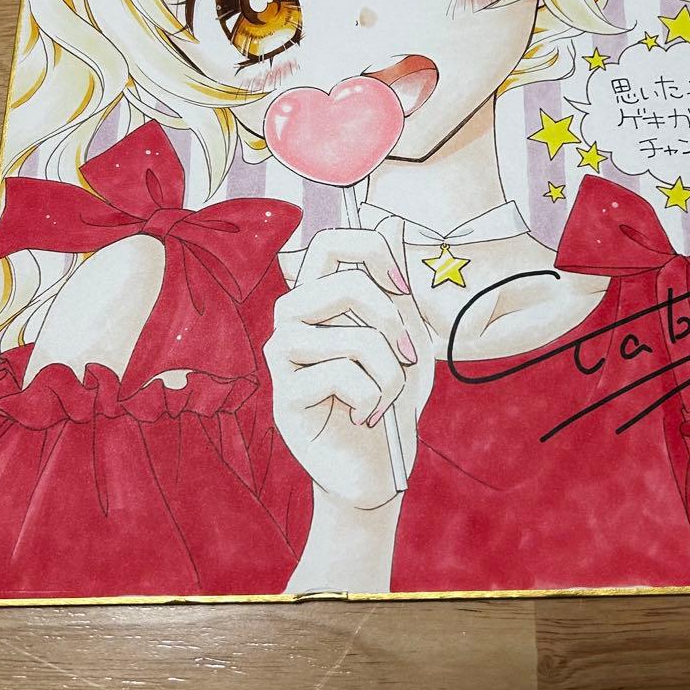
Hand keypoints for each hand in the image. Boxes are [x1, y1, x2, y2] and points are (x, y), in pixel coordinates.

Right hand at [265, 217, 433, 509]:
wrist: (377, 467)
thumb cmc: (388, 399)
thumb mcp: (405, 337)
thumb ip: (396, 285)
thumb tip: (395, 222)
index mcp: (319, 299)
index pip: (329, 242)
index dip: (371, 250)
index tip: (402, 287)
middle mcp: (291, 320)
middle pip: (341, 282)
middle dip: (391, 319)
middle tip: (408, 355)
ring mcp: (281, 358)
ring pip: (349, 336)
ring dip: (389, 370)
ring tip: (388, 396)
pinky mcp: (283, 397)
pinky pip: (341, 375)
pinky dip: (373, 397)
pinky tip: (367, 416)